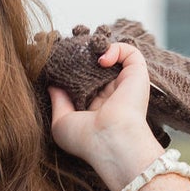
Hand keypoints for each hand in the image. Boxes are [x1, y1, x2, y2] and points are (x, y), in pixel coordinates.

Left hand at [47, 41, 164, 190]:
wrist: (111, 141)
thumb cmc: (86, 140)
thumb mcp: (61, 123)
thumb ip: (57, 102)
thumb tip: (52, 85)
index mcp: (96, 107)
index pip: (86, 82)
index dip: (75, 71)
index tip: (61, 63)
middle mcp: (112, 95)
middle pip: (98, 67)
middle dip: (84, 55)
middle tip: (69, 49)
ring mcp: (125, 84)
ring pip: (114, 56)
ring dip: (98, 50)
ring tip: (85, 52)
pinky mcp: (137, 74)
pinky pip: (129, 52)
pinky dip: (115, 48)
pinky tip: (101, 60)